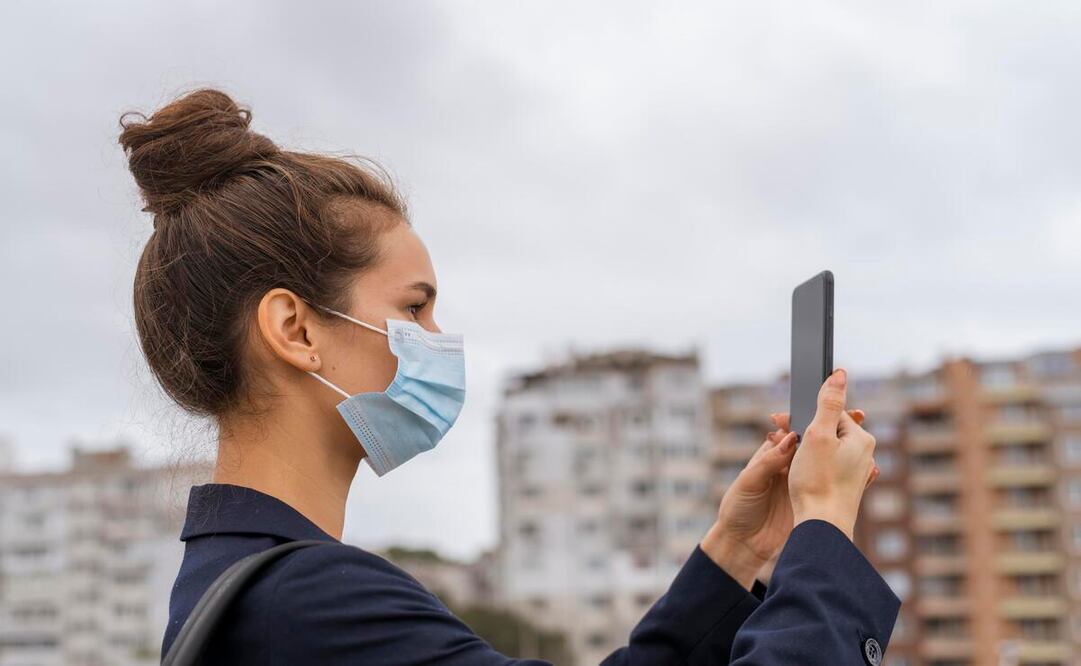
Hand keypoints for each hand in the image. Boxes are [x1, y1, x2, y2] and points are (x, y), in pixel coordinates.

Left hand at [701, 406, 868, 588]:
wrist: (743, 544)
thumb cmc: (739, 508)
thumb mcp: (750, 481)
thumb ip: (768, 461)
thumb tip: (789, 438)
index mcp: (772, 456)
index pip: (794, 431)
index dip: (811, 418)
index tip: (828, 408)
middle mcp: (789, 466)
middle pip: (817, 442)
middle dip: (836, 428)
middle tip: (858, 415)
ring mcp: (802, 482)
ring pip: (828, 461)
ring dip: (847, 450)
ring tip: (866, 439)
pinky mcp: (811, 500)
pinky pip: (834, 483)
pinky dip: (851, 476)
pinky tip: (869, 471)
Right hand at [787, 368, 878, 540]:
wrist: (820, 527)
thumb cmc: (817, 482)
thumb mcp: (819, 434)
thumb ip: (828, 402)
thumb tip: (840, 373)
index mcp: (861, 439)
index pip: (829, 412)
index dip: (801, 414)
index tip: (778, 420)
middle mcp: (864, 455)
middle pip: (827, 431)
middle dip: (801, 430)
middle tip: (776, 438)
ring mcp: (856, 473)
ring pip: (824, 450)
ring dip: (803, 450)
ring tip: (786, 461)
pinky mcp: (845, 489)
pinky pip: (825, 468)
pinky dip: (810, 467)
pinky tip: (798, 477)